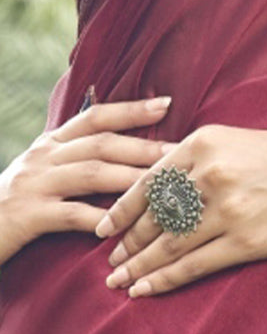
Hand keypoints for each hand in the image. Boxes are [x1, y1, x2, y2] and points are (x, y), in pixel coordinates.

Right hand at [0, 97, 173, 265]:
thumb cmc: (16, 208)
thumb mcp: (45, 176)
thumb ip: (77, 163)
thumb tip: (126, 158)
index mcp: (50, 144)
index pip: (95, 117)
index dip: (130, 110)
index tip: (166, 104)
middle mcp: (43, 156)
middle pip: (102, 145)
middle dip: (144, 147)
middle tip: (181, 151)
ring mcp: (35, 183)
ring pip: (91, 175)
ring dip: (132, 181)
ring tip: (166, 188)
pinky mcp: (28, 215)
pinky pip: (71, 215)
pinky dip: (101, 220)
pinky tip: (126, 229)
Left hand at [95, 124, 266, 296]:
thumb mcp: (235, 141)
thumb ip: (195, 158)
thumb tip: (157, 185)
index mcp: (202, 144)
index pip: (147, 183)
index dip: (120, 211)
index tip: (103, 229)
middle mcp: (209, 175)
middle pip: (153, 216)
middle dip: (126, 243)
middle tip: (109, 261)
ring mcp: (226, 210)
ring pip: (167, 244)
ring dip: (138, 266)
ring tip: (119, 281)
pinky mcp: (245, 240)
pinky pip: (193, 265)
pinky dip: (164, 279)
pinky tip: (144, 289)